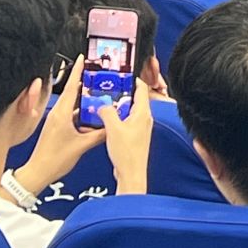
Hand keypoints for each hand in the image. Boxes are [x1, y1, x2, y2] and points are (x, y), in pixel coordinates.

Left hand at [20, 56, 106, 188]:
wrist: (39, 172)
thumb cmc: (55, 159)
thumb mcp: (82, 146)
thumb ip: (99, 135)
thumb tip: (112, 126)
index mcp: (62, 113)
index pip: (71, 87)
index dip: (77, 71)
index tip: (82, 58)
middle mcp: (58, 114)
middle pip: (72, 92)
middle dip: (84, 82)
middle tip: (98, 74)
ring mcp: (56, 120)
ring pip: (72, 104)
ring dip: (84, 99)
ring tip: (98, 93)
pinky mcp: (57, 127)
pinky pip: (71, 114)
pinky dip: (81, 112)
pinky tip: (91, 115)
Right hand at [100, 76, 153, 195]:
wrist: (131, 173)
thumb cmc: (127, 153)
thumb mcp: (113, 128)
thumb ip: (107, 112)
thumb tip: (103, 105)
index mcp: (142, 113)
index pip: (141, 89)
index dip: (133, 79)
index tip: (123, 74)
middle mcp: (144, 119)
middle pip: (134, 99)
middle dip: (122, 93)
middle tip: (109, 88)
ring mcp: (140, 128)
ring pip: (129, 111)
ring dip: (118, 107)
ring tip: (105, 103)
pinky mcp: (134, 137)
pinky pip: (126, 122)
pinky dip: (117, 118)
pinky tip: (106, 121)